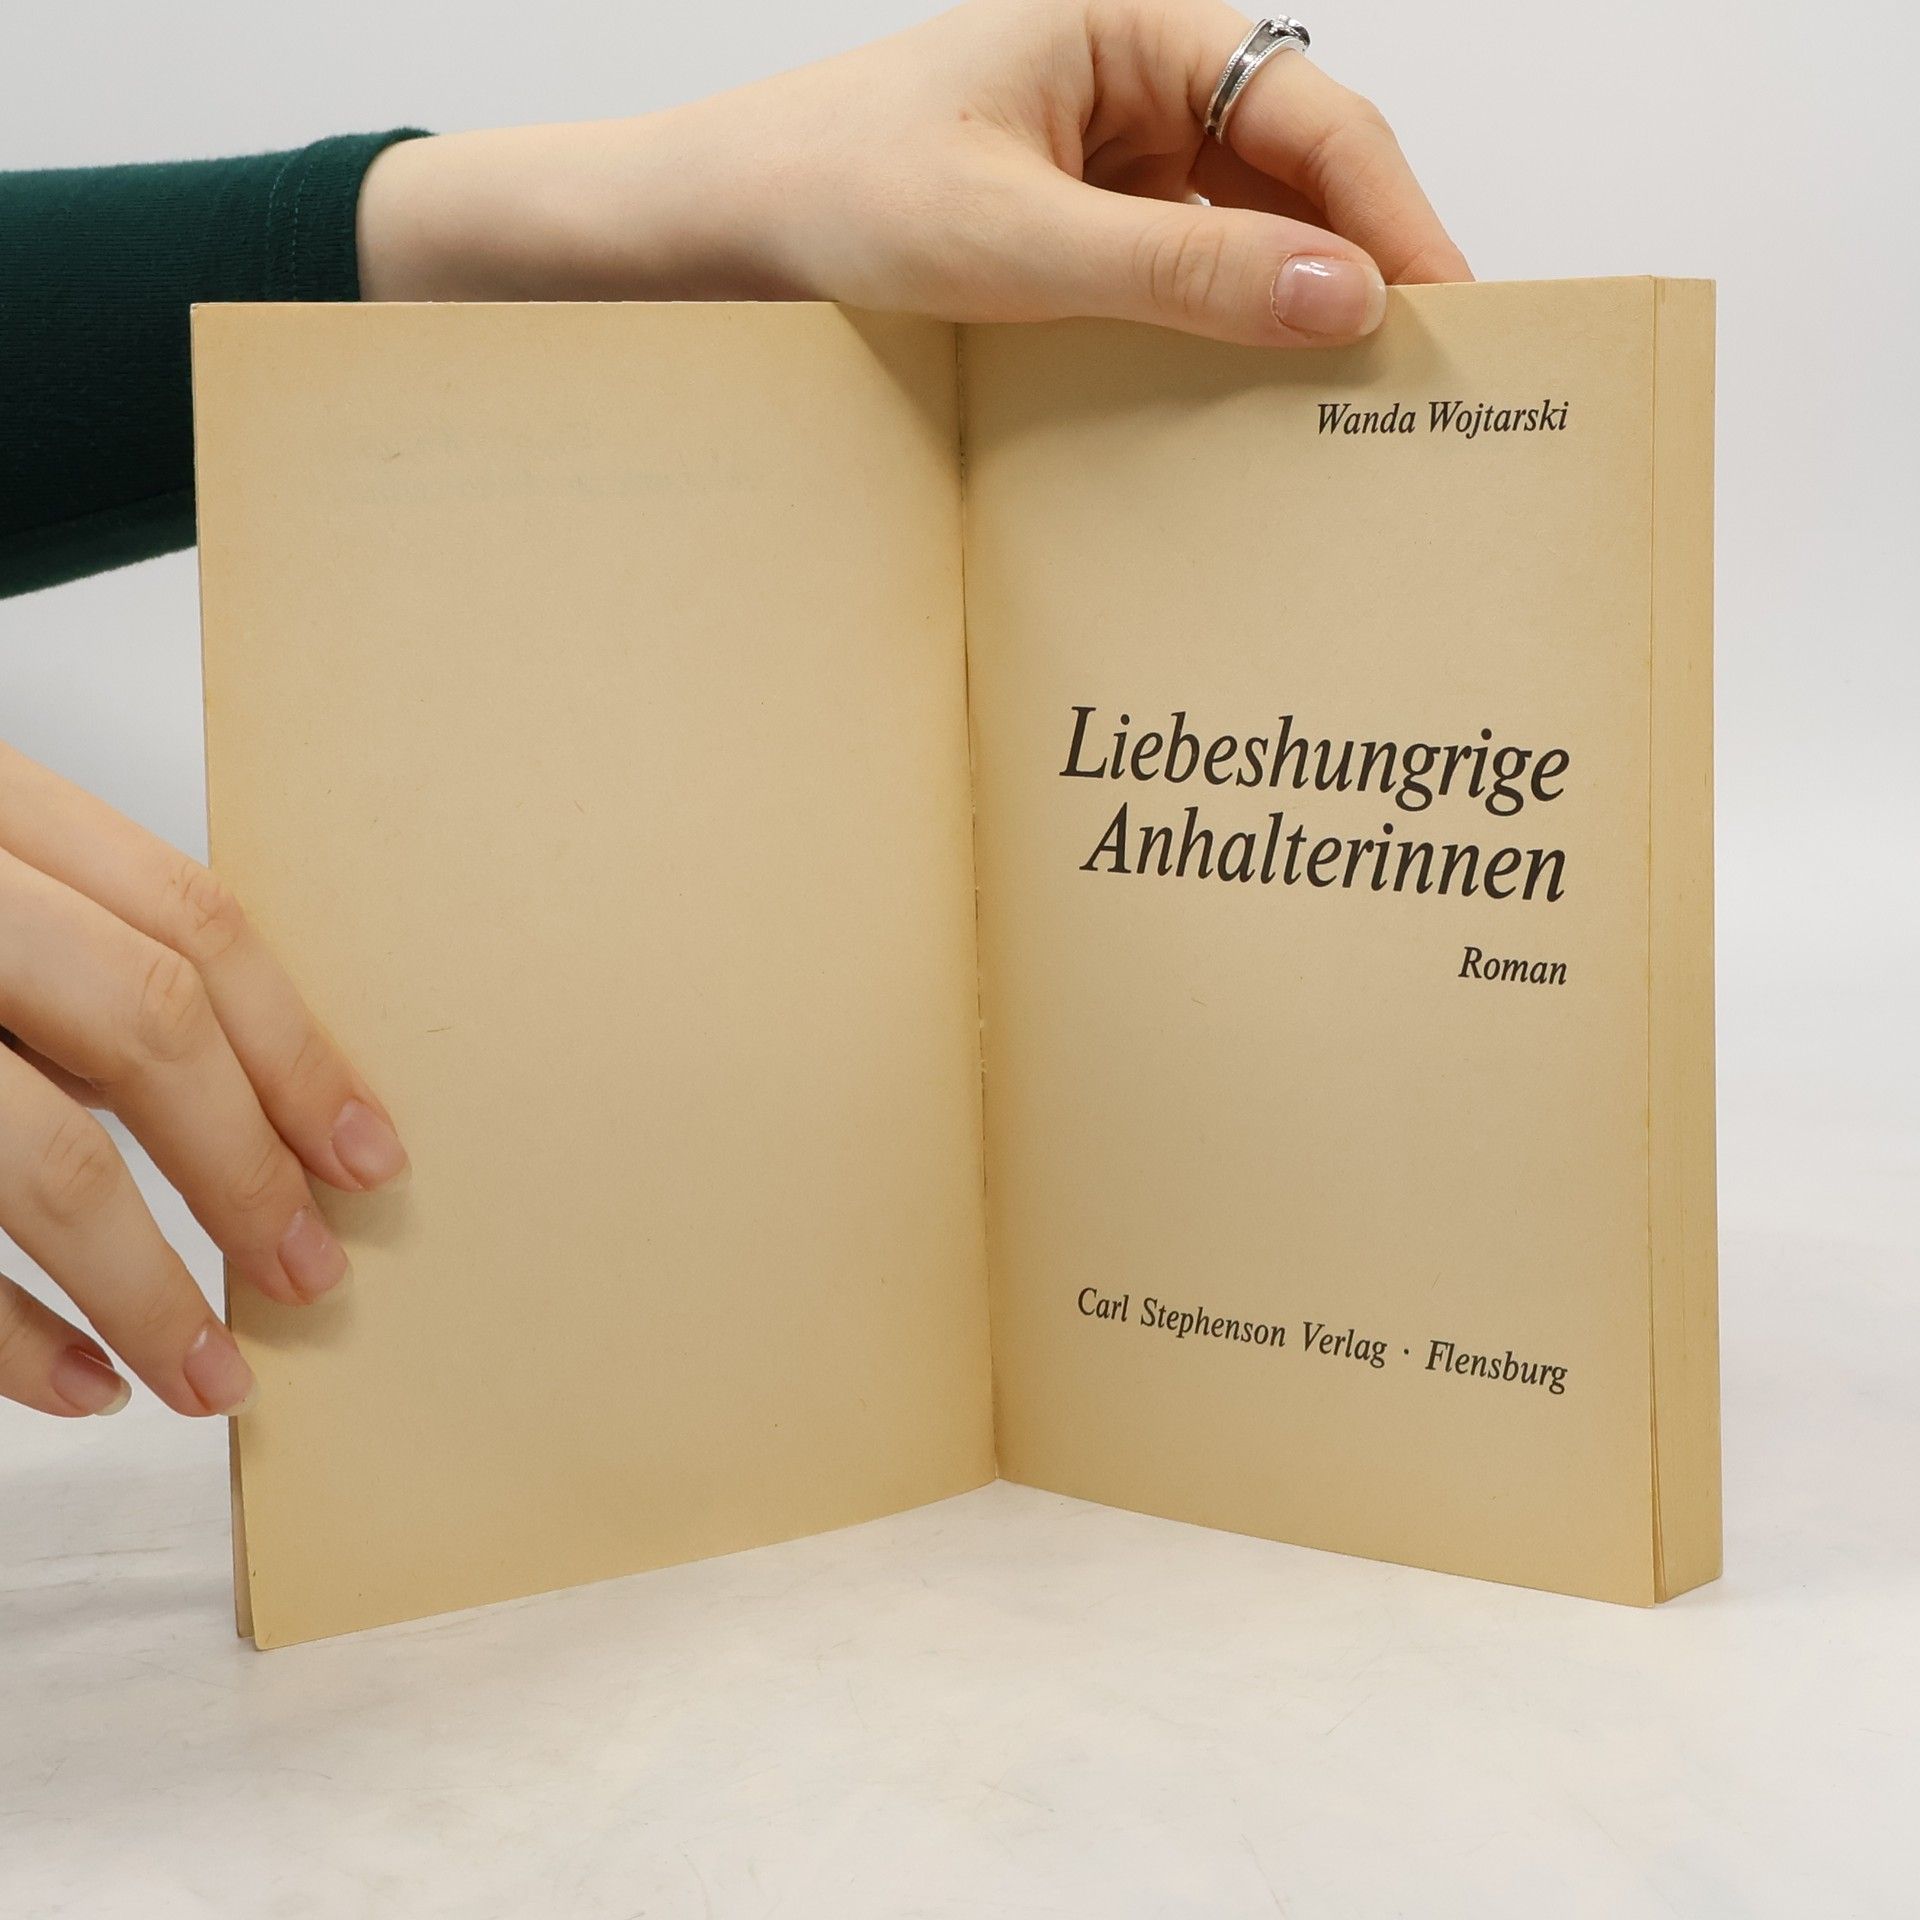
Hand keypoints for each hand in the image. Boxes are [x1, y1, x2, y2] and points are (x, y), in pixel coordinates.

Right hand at [0, 743, 407, 1418]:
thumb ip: (65, 943)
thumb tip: (241, 1094)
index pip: (191, 922)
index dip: (298, 1050)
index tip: (368, 1157)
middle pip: (142, 1023)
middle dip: (244, 1166)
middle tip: (310, 1279)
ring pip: (39, 1155)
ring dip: (144, 1284)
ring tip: (213, 1375)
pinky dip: (5, 1334)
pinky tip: (80, 1383)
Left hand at [358, 0, 1468, 345]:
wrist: (714, 231)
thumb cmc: (832, 195)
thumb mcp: (1016, 244)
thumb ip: (1184, 273)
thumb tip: (1343, 301)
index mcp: (1133, 30)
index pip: (1311, 116)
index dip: (1394, 218)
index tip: (1452, 316)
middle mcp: (1136, 82)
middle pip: (1297, 172)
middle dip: (1358, 268)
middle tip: (1422, 382)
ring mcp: (1110, 156)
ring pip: (1247, 229)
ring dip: (1291, 310)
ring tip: (1347, 408)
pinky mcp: (1079, 225)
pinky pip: (1184, 271)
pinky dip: (1222, 330)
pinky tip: (1245, 398)